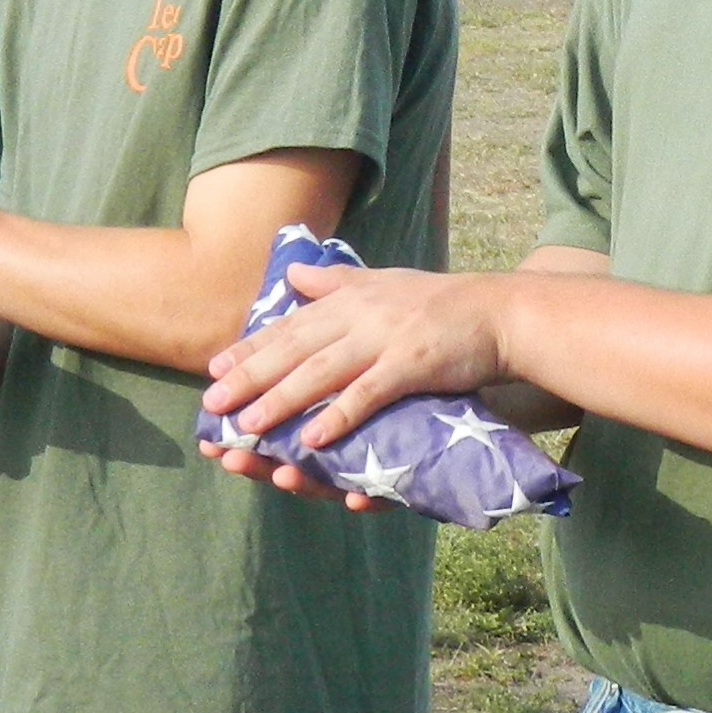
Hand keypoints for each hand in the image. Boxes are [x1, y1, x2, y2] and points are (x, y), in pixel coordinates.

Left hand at [201, 263, 517, 445]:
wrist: (499, 312)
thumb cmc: (441, 303)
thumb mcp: (383, 282)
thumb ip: (335, 282)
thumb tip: (291, 272)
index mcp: (348, 300)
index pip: (289, 325)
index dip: (250, 348)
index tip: (213, 370)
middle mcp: (359, 316)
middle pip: (294, 350)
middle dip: (250, 378)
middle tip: (212, 405)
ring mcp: (384, 339)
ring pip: (320, 373)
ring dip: (281, 400)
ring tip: (247, 425)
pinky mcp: (412, 363)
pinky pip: (368, 394)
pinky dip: (338, 416)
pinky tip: (312, 440)